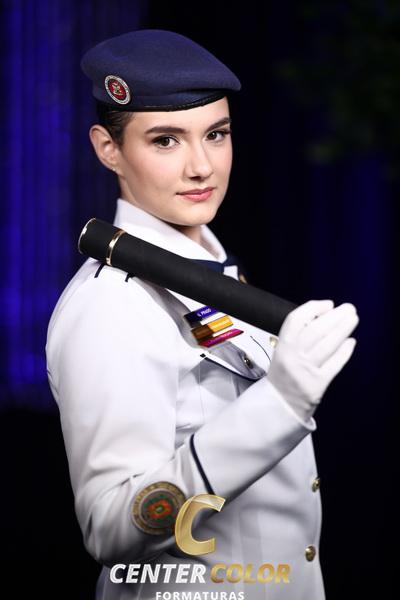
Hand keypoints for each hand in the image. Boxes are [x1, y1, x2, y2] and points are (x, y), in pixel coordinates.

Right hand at [267, 300, 358, 422]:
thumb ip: (300, 334)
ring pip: (327, 345)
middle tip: (349, 308)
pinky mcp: (317, 385)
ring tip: (353, 319)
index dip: (313, 308)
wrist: (280, 404)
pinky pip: (334, 364)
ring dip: (343, 329)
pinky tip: (350, 342)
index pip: (296, 320)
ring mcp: (305, 371)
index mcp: (282, 346)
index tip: (328, 304)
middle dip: (335, 316)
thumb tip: (327, 315)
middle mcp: (292, 357)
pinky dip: (344, 352)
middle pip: (316, 330)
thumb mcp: (284, 351)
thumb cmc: (286, 372)